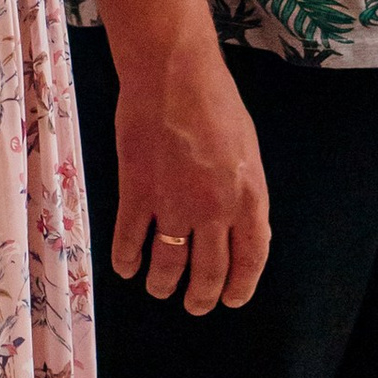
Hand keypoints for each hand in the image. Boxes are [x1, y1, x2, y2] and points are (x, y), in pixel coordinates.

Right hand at [111, 23, 270, 311]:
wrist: (172, 73)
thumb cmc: (214, 102)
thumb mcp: (246, 150)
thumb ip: (243, 193)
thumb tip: (235, 227)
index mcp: (249, 196)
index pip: (250, 259)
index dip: (240, 286)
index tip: (231, 300)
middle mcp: (215, 208)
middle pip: (209, 271)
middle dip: (201, 296)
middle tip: (194, 305)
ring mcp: (174, 203)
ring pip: (168, 264)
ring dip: (163, 284)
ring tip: (159, 289)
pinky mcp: (137, 192)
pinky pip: (130, 240)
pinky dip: (127, 259)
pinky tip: (126, 267)